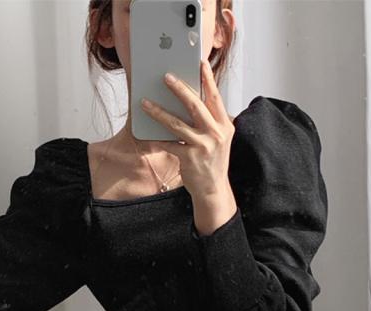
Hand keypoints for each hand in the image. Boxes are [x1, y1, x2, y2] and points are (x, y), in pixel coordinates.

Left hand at [139, 60, 236, 220]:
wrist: (213, 189)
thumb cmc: (212, 162)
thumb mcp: (218, 139)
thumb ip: (209, 121)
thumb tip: (188, 101)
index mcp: (225, 125)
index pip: (215, 97)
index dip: (207, 79)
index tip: (199, 63)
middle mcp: (216, 133)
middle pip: (195, 105)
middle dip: (179, 88)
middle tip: (166, 76)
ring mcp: (203, 145)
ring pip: (177, 123)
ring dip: (158, 111)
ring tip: (145, 103)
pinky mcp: (189, 157)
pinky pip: (169, 144)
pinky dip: (156, 139)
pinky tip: (146, 133)